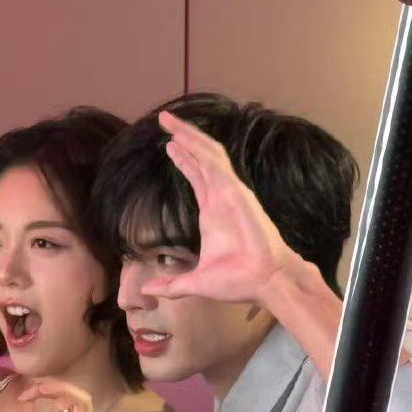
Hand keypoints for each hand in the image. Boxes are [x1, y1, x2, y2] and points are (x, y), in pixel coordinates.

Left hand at [142, 112, 300, 304]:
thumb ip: (172, 285)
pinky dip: (201, 151)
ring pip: (209, 155)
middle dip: (184, 137)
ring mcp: (231, 192)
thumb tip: (147, 291)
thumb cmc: (237, 281)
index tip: (169, 145)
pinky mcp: (237, 193)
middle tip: (164, 120)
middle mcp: (222, 196)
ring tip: (169, 122)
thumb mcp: (196, 283)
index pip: (196, 175)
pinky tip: (183, 140)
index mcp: (213, 211)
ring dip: (189, 136)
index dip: (183, 159)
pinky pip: (217, 166)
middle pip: (201, 157)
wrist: (264, 281)